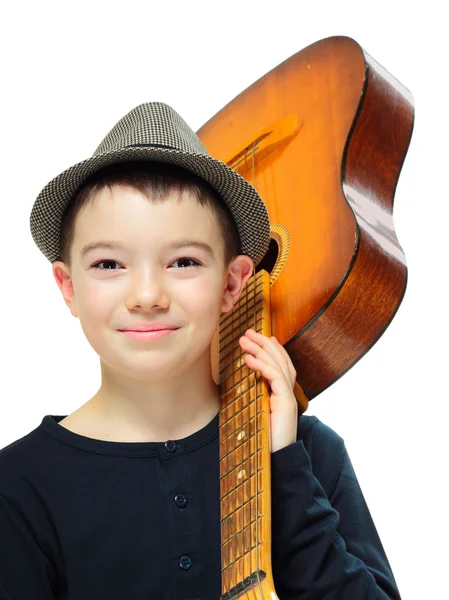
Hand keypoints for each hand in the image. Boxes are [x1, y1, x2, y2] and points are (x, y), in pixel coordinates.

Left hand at [238, 329, 297, 452]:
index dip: (274, 349)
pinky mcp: (286, 404)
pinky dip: (262, 367)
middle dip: (264, 344)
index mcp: (283, 395)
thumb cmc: (264, 440)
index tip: (263, 337)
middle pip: (281, 360)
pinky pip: (276, 379)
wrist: (275, 461)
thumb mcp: (256, 414)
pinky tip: (249, 360)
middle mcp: (289, 393)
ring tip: (245, 341)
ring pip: (279, 366)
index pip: (282, 365)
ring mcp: (289, 398)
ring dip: (260, 350)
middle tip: (248, 332)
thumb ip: (255, 397)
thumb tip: (243, 384)